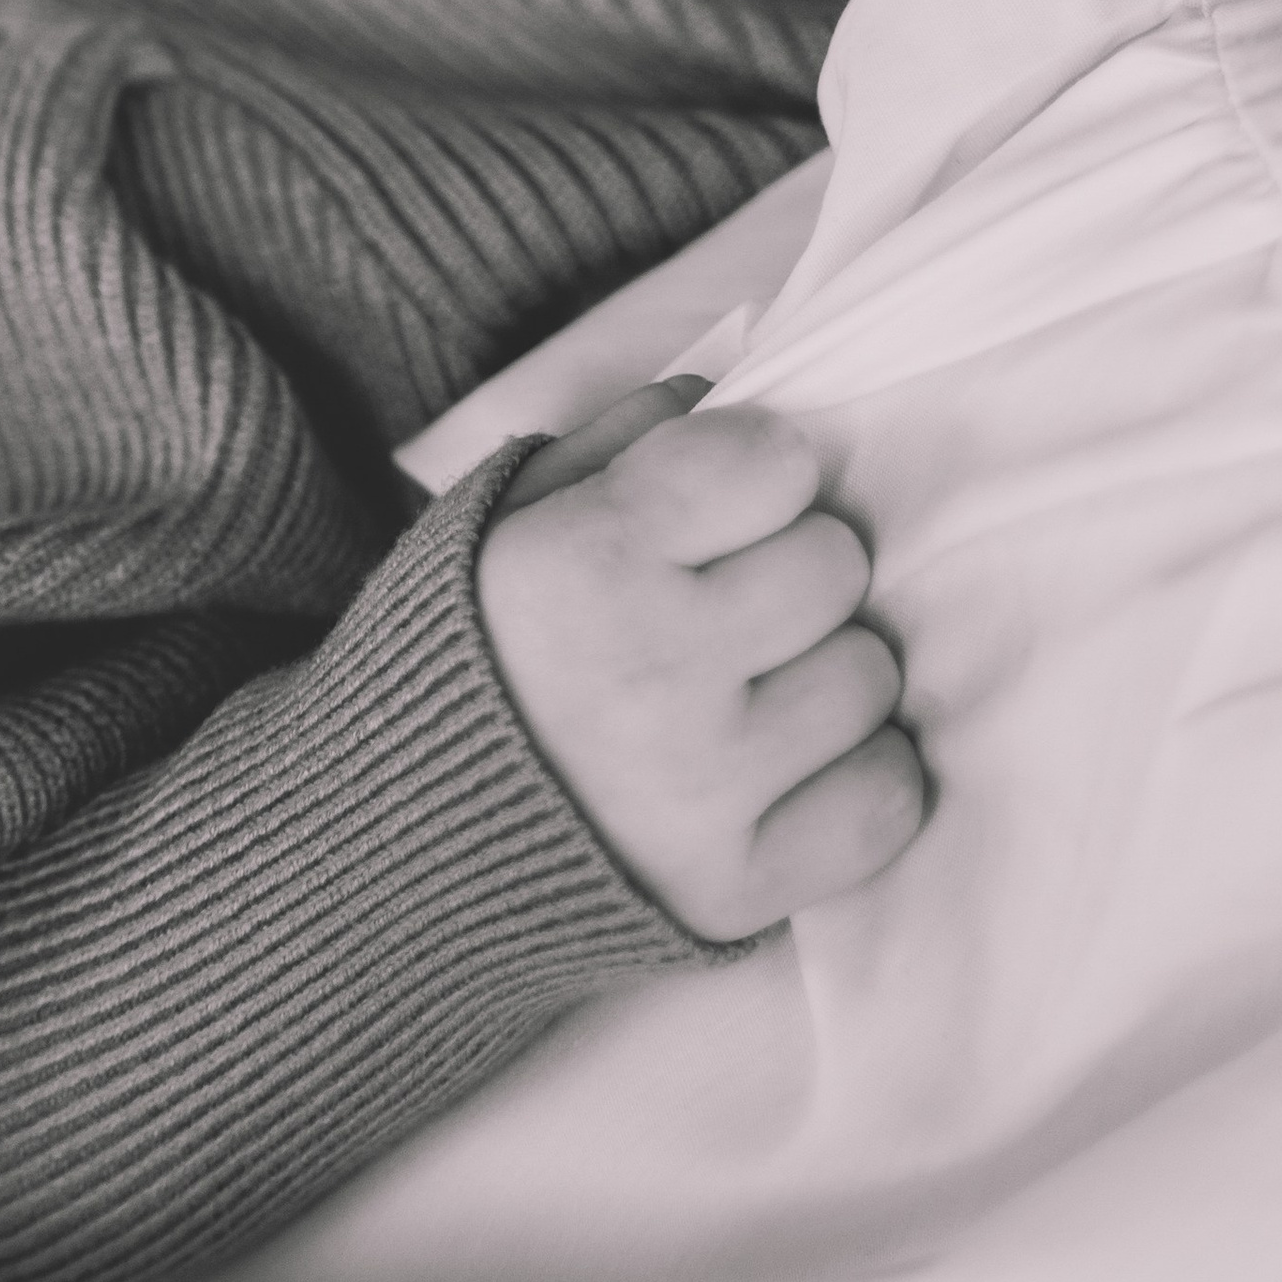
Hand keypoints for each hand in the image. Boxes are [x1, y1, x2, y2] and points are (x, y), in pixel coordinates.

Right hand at [477, 380, 923, 944]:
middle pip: (836, 565)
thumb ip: (624, 439)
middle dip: (791, 571)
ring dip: (822, 675)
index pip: (779, 461)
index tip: (722, 510)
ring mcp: (700, 790)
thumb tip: (733, 392)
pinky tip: (789, 768)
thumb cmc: (471, 650)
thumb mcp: (509, 512)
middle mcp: (650, 670)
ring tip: (745, 694)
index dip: (758, 475)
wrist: (394, 842)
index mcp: (588, 559)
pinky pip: (887, 799)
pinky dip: (856, 777)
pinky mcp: (735, 889)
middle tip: (728, 610)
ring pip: (870, 676)